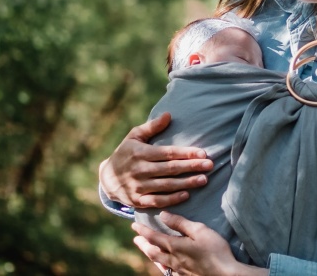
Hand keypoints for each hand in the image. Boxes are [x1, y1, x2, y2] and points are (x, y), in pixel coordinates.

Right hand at [98, 113, 212, 207]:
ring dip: (186, 183)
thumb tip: (168, 115)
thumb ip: (152, 127)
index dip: (186, 153)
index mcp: (140, 153)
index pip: (168, 153)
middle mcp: (140, 170)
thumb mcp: (134, 136)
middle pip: (170, 169)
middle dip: (191, 167)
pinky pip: (157, 201)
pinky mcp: (138, 201)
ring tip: (203, 180)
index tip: (203, 153)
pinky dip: (172, 199)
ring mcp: (138, 187)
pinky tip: (186, 195)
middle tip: (210, 165)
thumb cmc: (125, 153)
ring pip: (166, 185)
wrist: (106, 178)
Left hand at [132, 213, 267, 275]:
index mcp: (175, 246)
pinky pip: (169, 272)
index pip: (154, 237)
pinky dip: (162, 267)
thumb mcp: (199, 231)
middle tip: (136, 239)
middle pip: (153, 252)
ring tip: (146, 251)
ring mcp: (178, 271)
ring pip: (159, 263)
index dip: (143, 231)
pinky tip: (165, 267)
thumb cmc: (215, 250)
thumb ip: (180, 223)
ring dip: (150, 255)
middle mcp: (173, 260)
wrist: (224, 274)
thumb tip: (163, 215)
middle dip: (143, 244)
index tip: (134, 225)